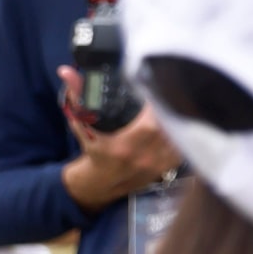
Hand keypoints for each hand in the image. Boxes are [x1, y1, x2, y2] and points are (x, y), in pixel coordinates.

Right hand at [58, 66, 179, 209]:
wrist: (105, 181)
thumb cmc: (94, 149)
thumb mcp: (82, 123)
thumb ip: (76, 96)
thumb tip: (66, 72)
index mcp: (121, 146)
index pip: (150, 123)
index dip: (157, 104)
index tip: (157, 87)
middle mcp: (143, 156)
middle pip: (169, 125)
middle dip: (170, 105)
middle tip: (169, 88)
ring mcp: (160, 162)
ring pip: (181, 133)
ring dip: (179, 115)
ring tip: (176, 98)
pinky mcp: (171, 164)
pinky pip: (185, 142)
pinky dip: (184, 128)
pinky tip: (181, 116)